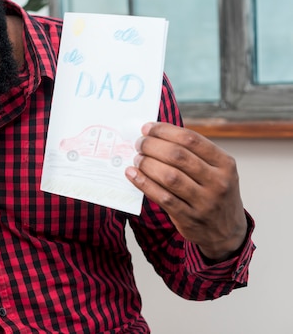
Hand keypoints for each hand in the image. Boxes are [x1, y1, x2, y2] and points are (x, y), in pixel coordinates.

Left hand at [125, 122, 246, 261]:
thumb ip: (193, 153)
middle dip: (152, 146)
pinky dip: (144, 183)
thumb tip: (156, 134)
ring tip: (137, 158)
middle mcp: (217, 182)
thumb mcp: (217, 170)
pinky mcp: (189, 218)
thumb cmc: (214, 193)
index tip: (148, 128)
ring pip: (169, 176)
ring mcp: (204, 202)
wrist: (226, 231)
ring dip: (147, 164)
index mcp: (225, 164)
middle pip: (178, 156)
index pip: (191, 139)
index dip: (165, 131)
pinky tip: (133, 175)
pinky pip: (162, 197)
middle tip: (139, 143)